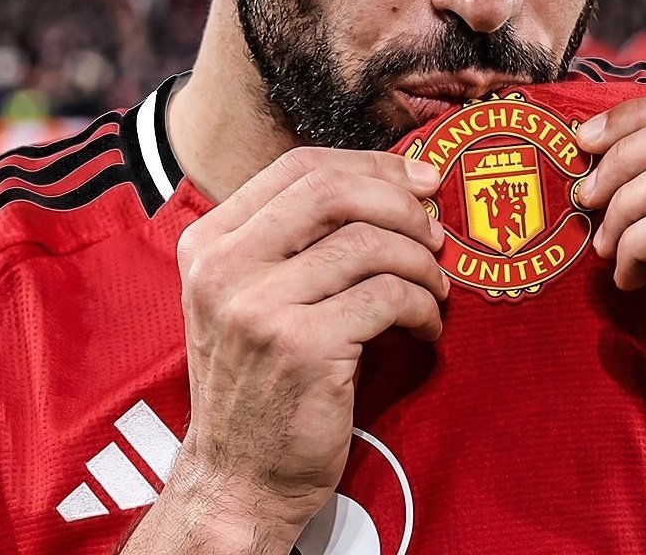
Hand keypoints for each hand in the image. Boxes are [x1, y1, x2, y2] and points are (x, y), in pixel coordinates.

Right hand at [152, 147, 446, 551]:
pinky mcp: (301, 348)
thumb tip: (394, 181)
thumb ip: (298, 238)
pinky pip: (386, 297)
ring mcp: (257, 307)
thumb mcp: (252, 293)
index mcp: (210, 241)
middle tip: (435, 233)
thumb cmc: (261, 378)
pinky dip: (422, 304)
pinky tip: (426, 324)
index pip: (299, 167)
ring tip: (435, 289)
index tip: (418, 180)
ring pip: (367, 243)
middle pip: (331, 191)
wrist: (238, 478)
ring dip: (420, 262)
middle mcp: (223, 266)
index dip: (370, 165)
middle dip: (400, 203)